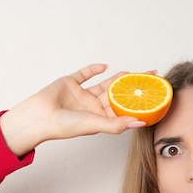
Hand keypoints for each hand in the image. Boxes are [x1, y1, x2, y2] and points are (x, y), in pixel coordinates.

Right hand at [0, 64, 145, 156]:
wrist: (39, 117)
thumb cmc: (65, 126)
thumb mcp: (95, 125)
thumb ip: (117, 124)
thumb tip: (141, 123)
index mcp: (100, 119)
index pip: (122, 110)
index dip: (137, 104)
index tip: (153, 97)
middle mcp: (92, 107)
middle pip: (117, 95)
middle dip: (133, 88)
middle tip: (150, 79)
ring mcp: (81, 95)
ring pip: (104, 84)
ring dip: (117, 78)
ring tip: (132, 73)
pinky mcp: (70, 83)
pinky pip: (84, 74)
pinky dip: (93, 69)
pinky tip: (105, 66)